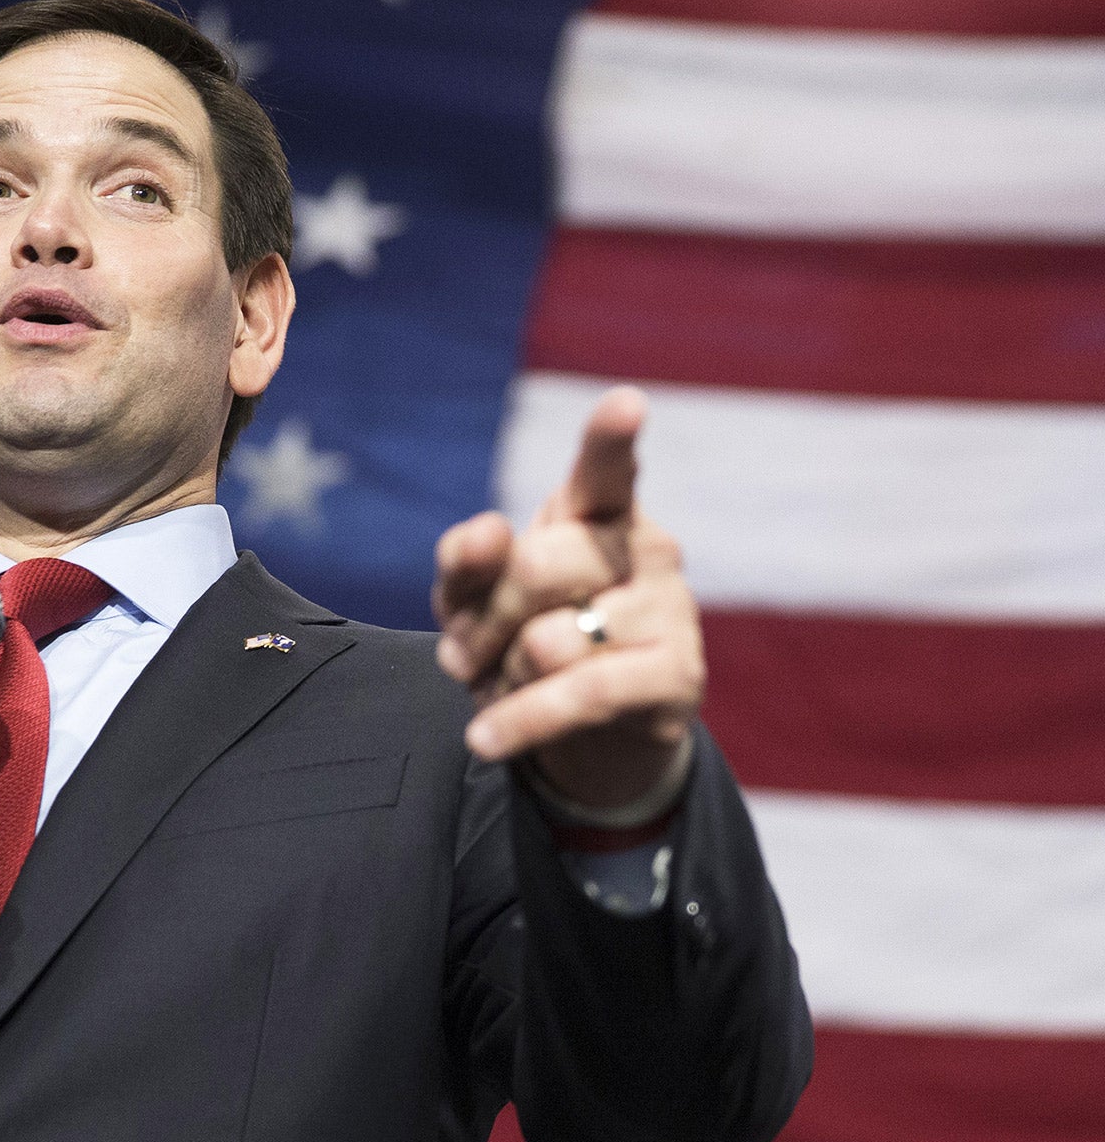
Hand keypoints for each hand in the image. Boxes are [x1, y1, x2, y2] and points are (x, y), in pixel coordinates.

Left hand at [431, 386, 703, 809]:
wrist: (579, 734)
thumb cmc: (521, 641)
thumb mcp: (472, 602)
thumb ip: (467, 562)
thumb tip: (487, 530)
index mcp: (597, 511)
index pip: (605, 470)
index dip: (610, 440)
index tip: (624, 403)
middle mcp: (645, 547)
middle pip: (539, 566)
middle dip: (483, 619)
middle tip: (462, 655)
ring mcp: (670, 608)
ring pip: (551, 640)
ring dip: (505, 676)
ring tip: (507, 686)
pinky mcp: (678, 674)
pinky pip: (581, 693)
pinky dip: (521, 720)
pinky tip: (485, 738)